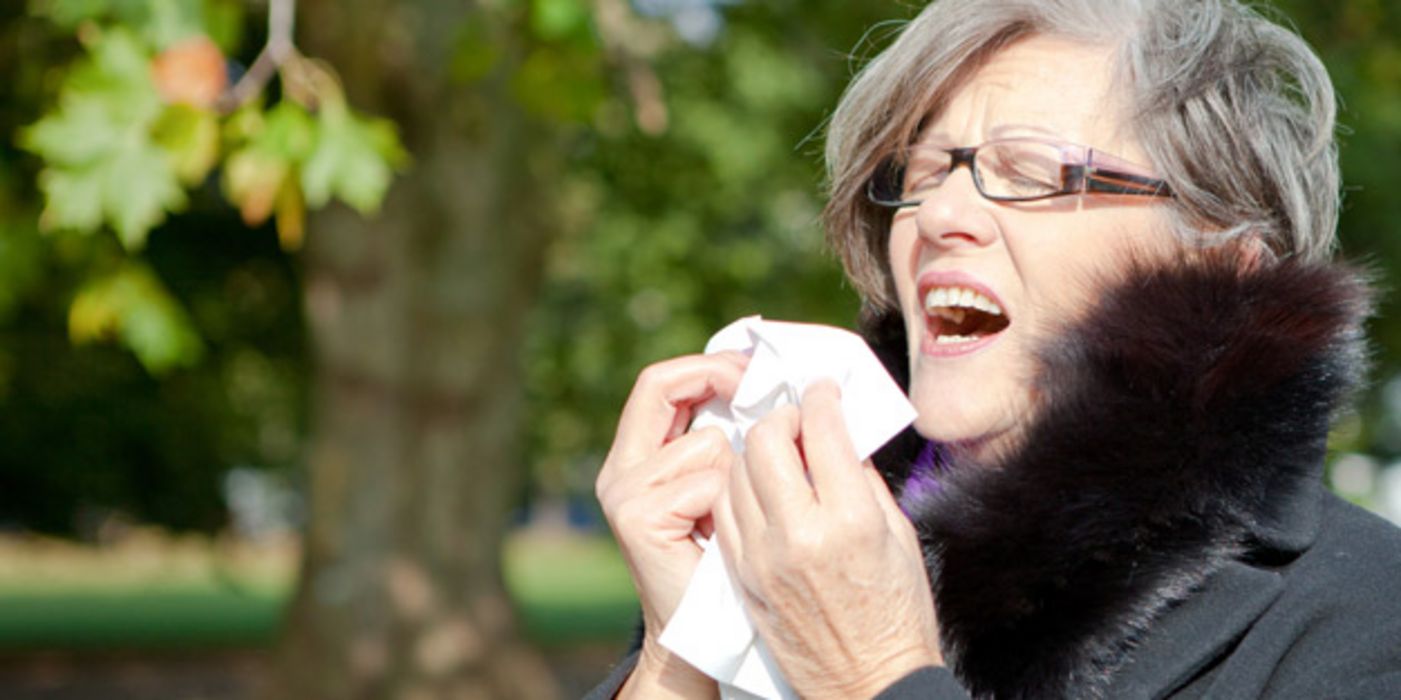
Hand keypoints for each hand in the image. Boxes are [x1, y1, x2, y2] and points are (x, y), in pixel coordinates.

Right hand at [596, 352, 747, 696]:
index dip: (707, 365)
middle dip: (718, 380)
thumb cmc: (727, 560)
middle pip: (663, 386)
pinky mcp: (637, 517)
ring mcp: (624, 493)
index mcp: (637, 456)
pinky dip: (728, 505)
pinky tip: (722, 538)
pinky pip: (707, 480)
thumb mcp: (722, 485)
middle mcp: (620, 469)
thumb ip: (725, 437)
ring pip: (706, 442)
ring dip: (737, 474)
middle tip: (759, 389)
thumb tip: (762, 379)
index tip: (753, 368)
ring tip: (734, 515)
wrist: (706, 633)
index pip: (660, 382)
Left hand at [714, 380, 942, 698]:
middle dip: (781, 416)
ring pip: (736, 471)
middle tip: (797, 419)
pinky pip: (725, 510)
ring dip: (756, 450)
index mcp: (850, 519)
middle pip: (766, 441)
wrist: (868, 685)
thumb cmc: (897, 612)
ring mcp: (763, 557)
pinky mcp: (741, 577)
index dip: (822, 398)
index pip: (822, 429)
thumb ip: (865, 478)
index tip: (823, 390)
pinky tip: (760, 489)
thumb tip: (839, 432)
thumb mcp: (899, 536)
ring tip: (779, 453)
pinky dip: (739, 487)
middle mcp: (800, 534)